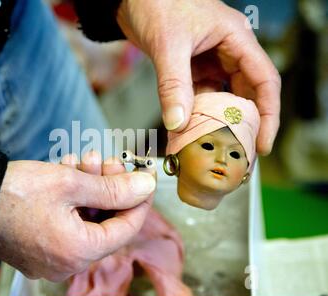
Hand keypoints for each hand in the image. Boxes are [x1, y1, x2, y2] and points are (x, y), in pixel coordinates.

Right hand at [0, 158, 155, 281]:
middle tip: (106, 161)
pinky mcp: (39, 249)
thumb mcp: (70, 183)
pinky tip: (67, 174)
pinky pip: (68, 225)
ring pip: (86, 221)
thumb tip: (145, 187)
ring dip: (89, 189)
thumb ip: (114, 188)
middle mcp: (67, 262)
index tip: (142, 177)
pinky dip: (72, 201)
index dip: (139, 199)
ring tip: (82, 161)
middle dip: (108, 187)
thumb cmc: (14, 193)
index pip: (127, 227)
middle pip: (105, 223)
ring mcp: (52, 258)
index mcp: (79, 251)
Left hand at [116, 0, 280, 154]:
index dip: (268, 114)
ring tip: (214, 146)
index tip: (262, 142)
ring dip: (215, 120)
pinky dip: (194, 112)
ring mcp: (208, 59)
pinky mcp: (189, 66)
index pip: (264, 80)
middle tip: (239, 153)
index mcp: (235, 38)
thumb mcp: (168, 44)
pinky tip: (189, 130)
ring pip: (219, 96)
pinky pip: (197, 94)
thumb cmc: (156, 2)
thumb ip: (173, 84)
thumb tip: (177, 123)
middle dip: (242, 124)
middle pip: (245, 93)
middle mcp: (226, 50)